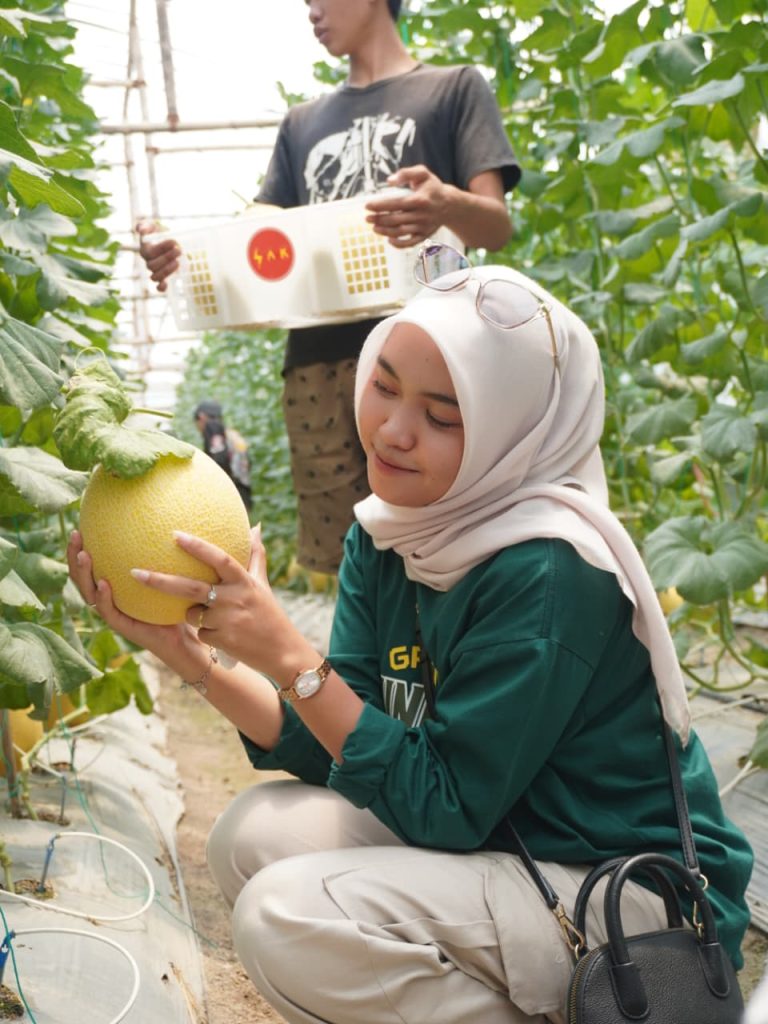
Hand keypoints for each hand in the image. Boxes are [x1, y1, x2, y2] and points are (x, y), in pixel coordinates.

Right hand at [66, 531, 199, 670]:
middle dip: (74, 556)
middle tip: (75, 535)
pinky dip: (102, 598)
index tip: (80, 525)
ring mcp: (112, 612)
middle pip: (81, 576)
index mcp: (113, 585)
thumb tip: (166, 520)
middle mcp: (108, 597)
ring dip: (84, 573)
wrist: (183, 634)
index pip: (91, 564)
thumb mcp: (167, 572)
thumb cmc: (176, 600)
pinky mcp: (122, 625)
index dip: (81, 547)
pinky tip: (103, 584)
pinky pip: (108, 611)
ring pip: (88, 592)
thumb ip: (160, 552)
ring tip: (84, 556)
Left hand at [129, 526, 308, 679]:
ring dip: (194, 615)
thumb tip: (254, 526)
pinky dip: (206, 633)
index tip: (174, 534)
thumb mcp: (262, 584)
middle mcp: (235, 598)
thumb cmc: (269, 614)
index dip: (197, 546)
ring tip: (219, 619)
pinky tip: (225, 636)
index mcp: (244, 581)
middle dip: (159, 580)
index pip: (219, 558)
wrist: (282, 651)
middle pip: (190, 588)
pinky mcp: (222, 640)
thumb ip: (254, 555)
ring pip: (191, 614)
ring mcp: (228, 620)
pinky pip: (200, 632)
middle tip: (134, 572)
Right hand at [136, 220, 180, 292]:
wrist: (173, 243)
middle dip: (167, 258)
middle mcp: (148, 262)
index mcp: (145, 250)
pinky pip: (159, 287)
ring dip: (167, 271)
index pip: (150, 252)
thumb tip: (140, 230)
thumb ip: (145, 226)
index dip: (161, 248)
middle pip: (153, 265)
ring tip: (178, 262)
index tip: (174, 241)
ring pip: (155, 276)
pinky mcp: (164, 279)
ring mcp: (155, 271)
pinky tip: (167, 284)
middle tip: (179, 250)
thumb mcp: (154, 226)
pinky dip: (162, 287)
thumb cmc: (161, 233)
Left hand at [365, 166, 449, 248]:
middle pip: (396, 219)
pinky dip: (398, 244)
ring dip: (385, 232)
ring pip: (401, 232)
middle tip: (367, 218)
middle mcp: (421, 215)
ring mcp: (423, 227)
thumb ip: (406, 173)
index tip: (367, 206)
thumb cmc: (433, 187)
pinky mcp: (424, 235)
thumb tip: (390, 181)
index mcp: (420, 199)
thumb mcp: (423, 173)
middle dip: (379, 220)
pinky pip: (410, 243)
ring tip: (374, 228)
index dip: (380, 206)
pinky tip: (389, 240)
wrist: (450, 204)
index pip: (396, 204)